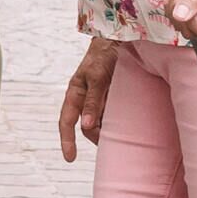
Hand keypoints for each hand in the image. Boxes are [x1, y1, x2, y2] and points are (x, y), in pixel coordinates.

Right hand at [58, 36, 120, 162]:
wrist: (119, 38)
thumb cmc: (104, 54)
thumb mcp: (97, 77)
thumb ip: (93, 101)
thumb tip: (86, 126)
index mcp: (75, 94)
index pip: (66, 122)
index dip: (67, 141)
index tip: (70, 159)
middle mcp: (85, 99)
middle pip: (87, 127)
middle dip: (97, 137)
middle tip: (114, 143)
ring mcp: (99, 99)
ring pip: (101, 122)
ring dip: (110, 129)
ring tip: (124, 132)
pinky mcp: (112, 97)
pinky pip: (113, 114)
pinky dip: (118, 120)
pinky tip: (130, 123)